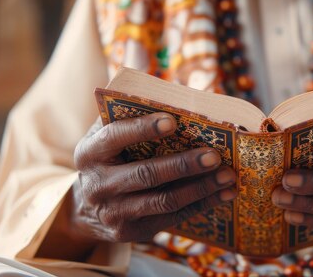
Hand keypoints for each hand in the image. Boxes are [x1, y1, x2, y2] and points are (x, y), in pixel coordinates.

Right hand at [69, 112, 236, 243]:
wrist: (85, 208)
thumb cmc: (109, 157)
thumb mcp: (106, 133)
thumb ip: (127, 109)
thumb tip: (160, 80)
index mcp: (90, 153)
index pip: (115, 137)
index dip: (142, 128)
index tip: (173, 121)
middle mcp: (98, 185)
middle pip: (146, 174)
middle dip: (184, 165)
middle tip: (214, 156)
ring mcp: (114, 212)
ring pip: (163, 200)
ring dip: (200, 188)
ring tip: (228, 175)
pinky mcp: (131, 231)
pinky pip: (172, 217)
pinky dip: (202, 204)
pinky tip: (224, 193)